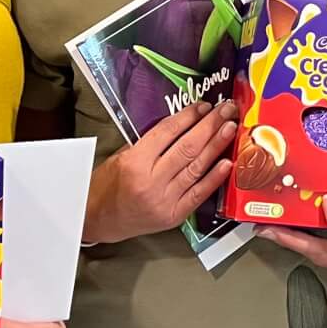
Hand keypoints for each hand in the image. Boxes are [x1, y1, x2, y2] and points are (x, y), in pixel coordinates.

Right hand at [83, 99, 236, 243]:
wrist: (96, 221)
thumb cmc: (105, 187)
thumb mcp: (120, 157)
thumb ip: (149, 144)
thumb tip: (182, 126)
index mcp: (134, 162)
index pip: (167, 133)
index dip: (188, 116)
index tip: (203, 106)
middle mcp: (151, 181)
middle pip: (187, 148)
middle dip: (210, 126)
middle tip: (226, 110)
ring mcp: (164, 200)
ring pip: (196, 168)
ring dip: (217, 146)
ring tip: (230, 129)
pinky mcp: (173, 215)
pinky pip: (199, 194)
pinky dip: (214, 178)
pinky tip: (227, 163)